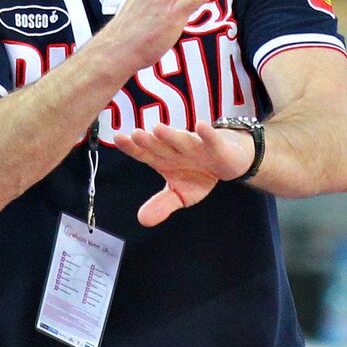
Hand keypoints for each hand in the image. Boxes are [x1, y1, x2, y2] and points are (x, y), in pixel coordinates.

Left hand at [115, 122, 253, 225]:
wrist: (227, 162)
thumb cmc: (199, 175)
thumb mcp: (180, 195)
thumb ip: (162, 205)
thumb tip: (142, 220)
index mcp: (163, 159)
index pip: (144, 153)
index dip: (131, 147)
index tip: (118, 138)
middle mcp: (176, 150)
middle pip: (160, 146)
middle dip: (149, 141)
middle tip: (136, 135)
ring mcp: (196, 147)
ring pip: (182, 140)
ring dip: (171, 135)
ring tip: (158, 129)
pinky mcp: (216, 147)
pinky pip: (211, 140)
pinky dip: (207, 134)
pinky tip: (201, 126)